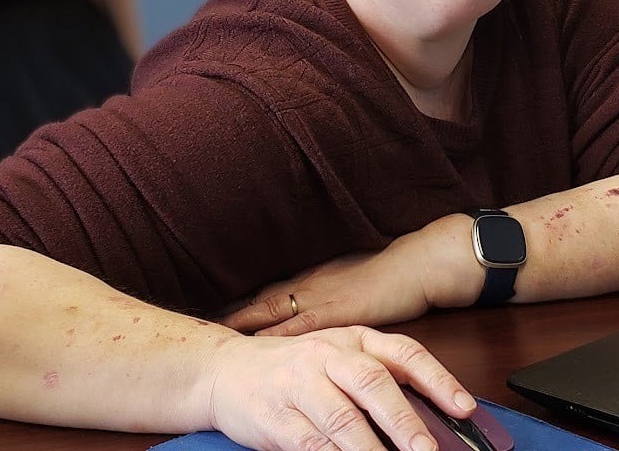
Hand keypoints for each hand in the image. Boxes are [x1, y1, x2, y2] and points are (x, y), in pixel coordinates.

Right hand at [207, 325, 476, 450]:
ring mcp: (300, 383)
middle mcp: (329, 355)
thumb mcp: (339, 362)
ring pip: (342, 419)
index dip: (437, 379)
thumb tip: (429, 419)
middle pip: (372, 383)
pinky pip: (309, 443)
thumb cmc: (296, 368)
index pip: (403, 353)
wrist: (228, 369)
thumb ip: (379, 381)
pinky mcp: (275, 415)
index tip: (464, 407)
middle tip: (427, 450)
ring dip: (370, 450)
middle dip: (404, 420)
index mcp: (355, 339)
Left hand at [221, 237, 433, 335]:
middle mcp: (310, 286)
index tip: (217, 318)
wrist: (418, 266)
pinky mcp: (334, 312)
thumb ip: (332, 296)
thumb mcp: (355, 283)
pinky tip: (256, 352)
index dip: (244, 308)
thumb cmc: (393, 276)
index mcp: (315, 279)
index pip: (271, 294)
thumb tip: (318, 310)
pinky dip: (275, 341)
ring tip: (214, 344)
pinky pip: (298, 330)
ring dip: (244, 328)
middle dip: (233, 318)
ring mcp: (320, 297)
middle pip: (262, 303)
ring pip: (272, 314)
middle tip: (200, 331)